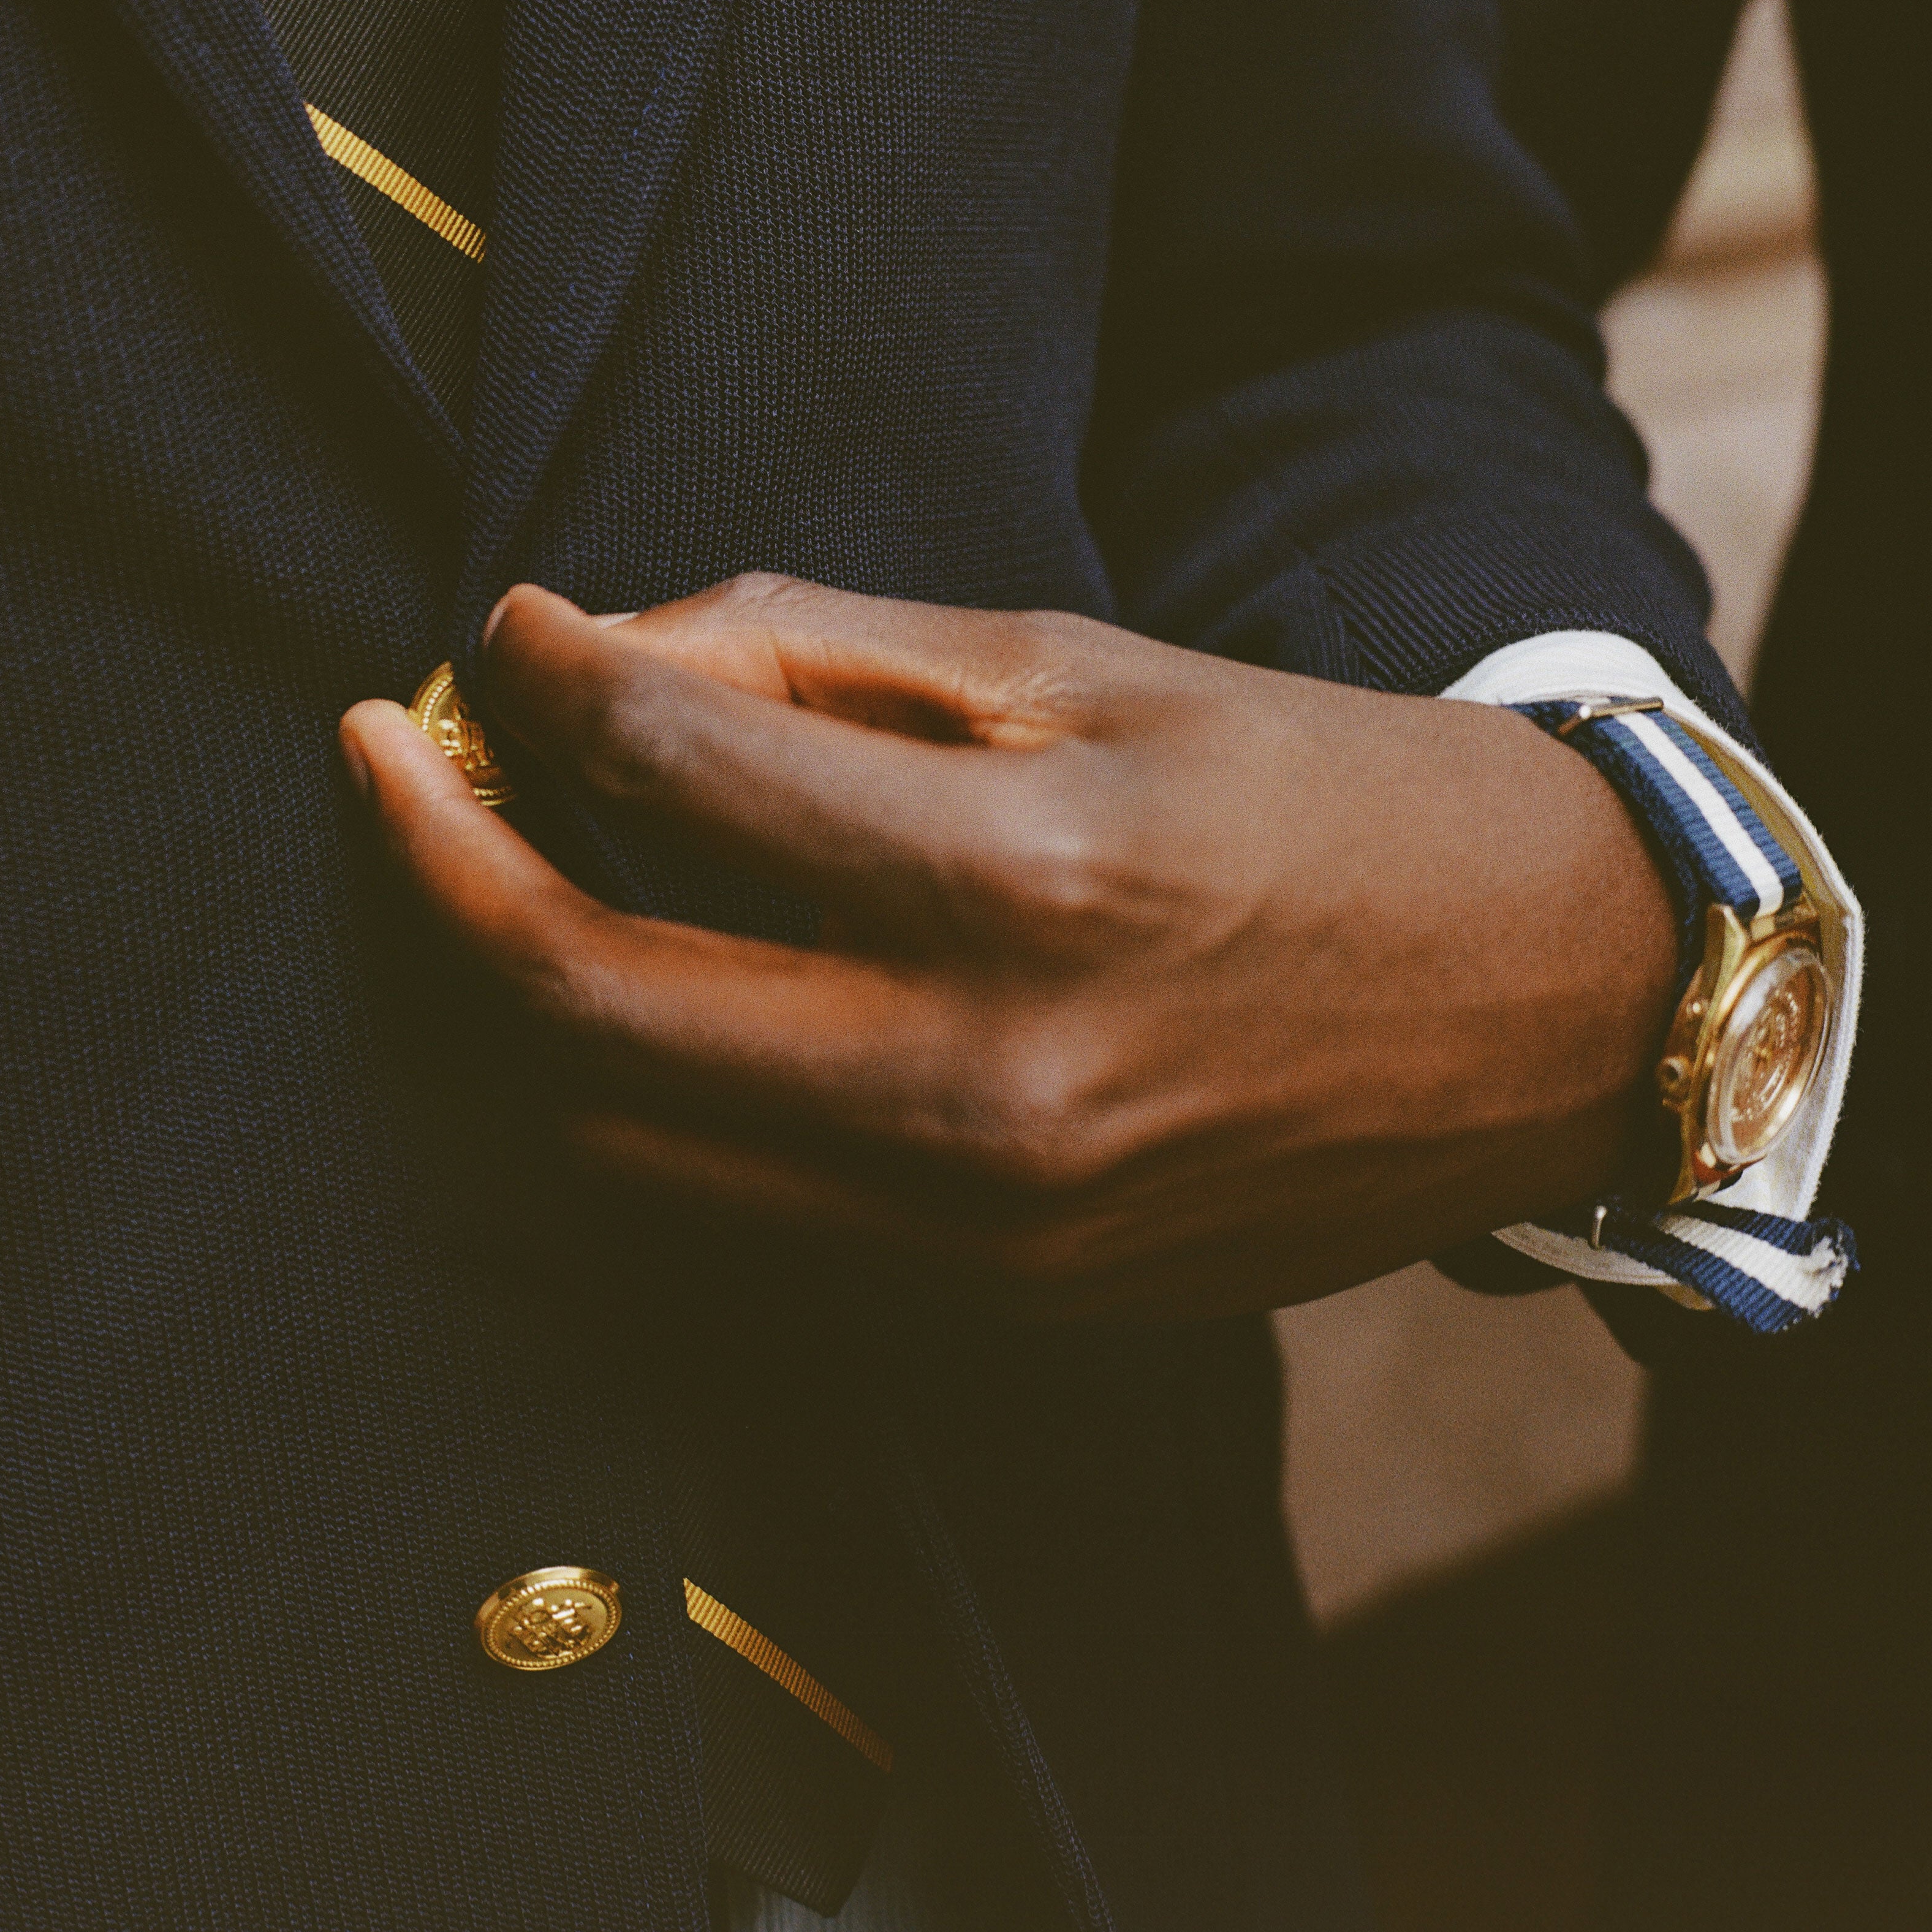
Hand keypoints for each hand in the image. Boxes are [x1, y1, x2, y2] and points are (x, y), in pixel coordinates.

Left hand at [339, 575, 1676, 1319]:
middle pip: (581, 997)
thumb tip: (607, 654)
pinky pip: (733, 1213)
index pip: (674, 771)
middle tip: (387, 760)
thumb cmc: (1322, 787)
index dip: (542, 673)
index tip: (502, 626)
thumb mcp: (1084, 664)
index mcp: (1031, 880)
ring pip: (619, 1132)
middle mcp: (986, 1086)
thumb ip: (827, 655)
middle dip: (436, 864)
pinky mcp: (998, 1305)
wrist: (1544, 1001)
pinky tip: (645, 989)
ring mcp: (985, 1230)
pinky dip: (646, 1097)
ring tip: (499, 864)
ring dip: (518, 994)